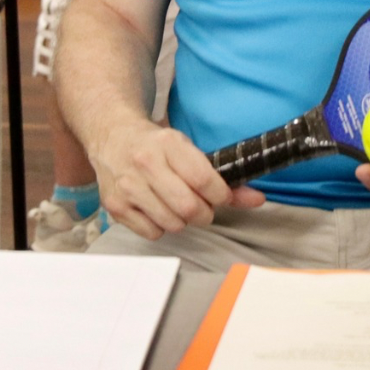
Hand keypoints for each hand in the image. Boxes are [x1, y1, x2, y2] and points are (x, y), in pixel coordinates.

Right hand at [89, 120, 263, 239]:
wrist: (112, 136)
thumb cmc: (157, 145)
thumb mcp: (188, 149)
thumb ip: (222, 177)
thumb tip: (257, 200)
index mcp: (168, 144)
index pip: (204, 180)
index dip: (220, 195)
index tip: (221, 195)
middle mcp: (145, 164)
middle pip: (189, 208)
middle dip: (204, 213)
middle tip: (201, 206)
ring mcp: (127, 186)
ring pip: (172, 223)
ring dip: (182, 221)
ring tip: (176, 205)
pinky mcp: (115, 206)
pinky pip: (152, 233)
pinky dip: (160, 227)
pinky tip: (156, 209)